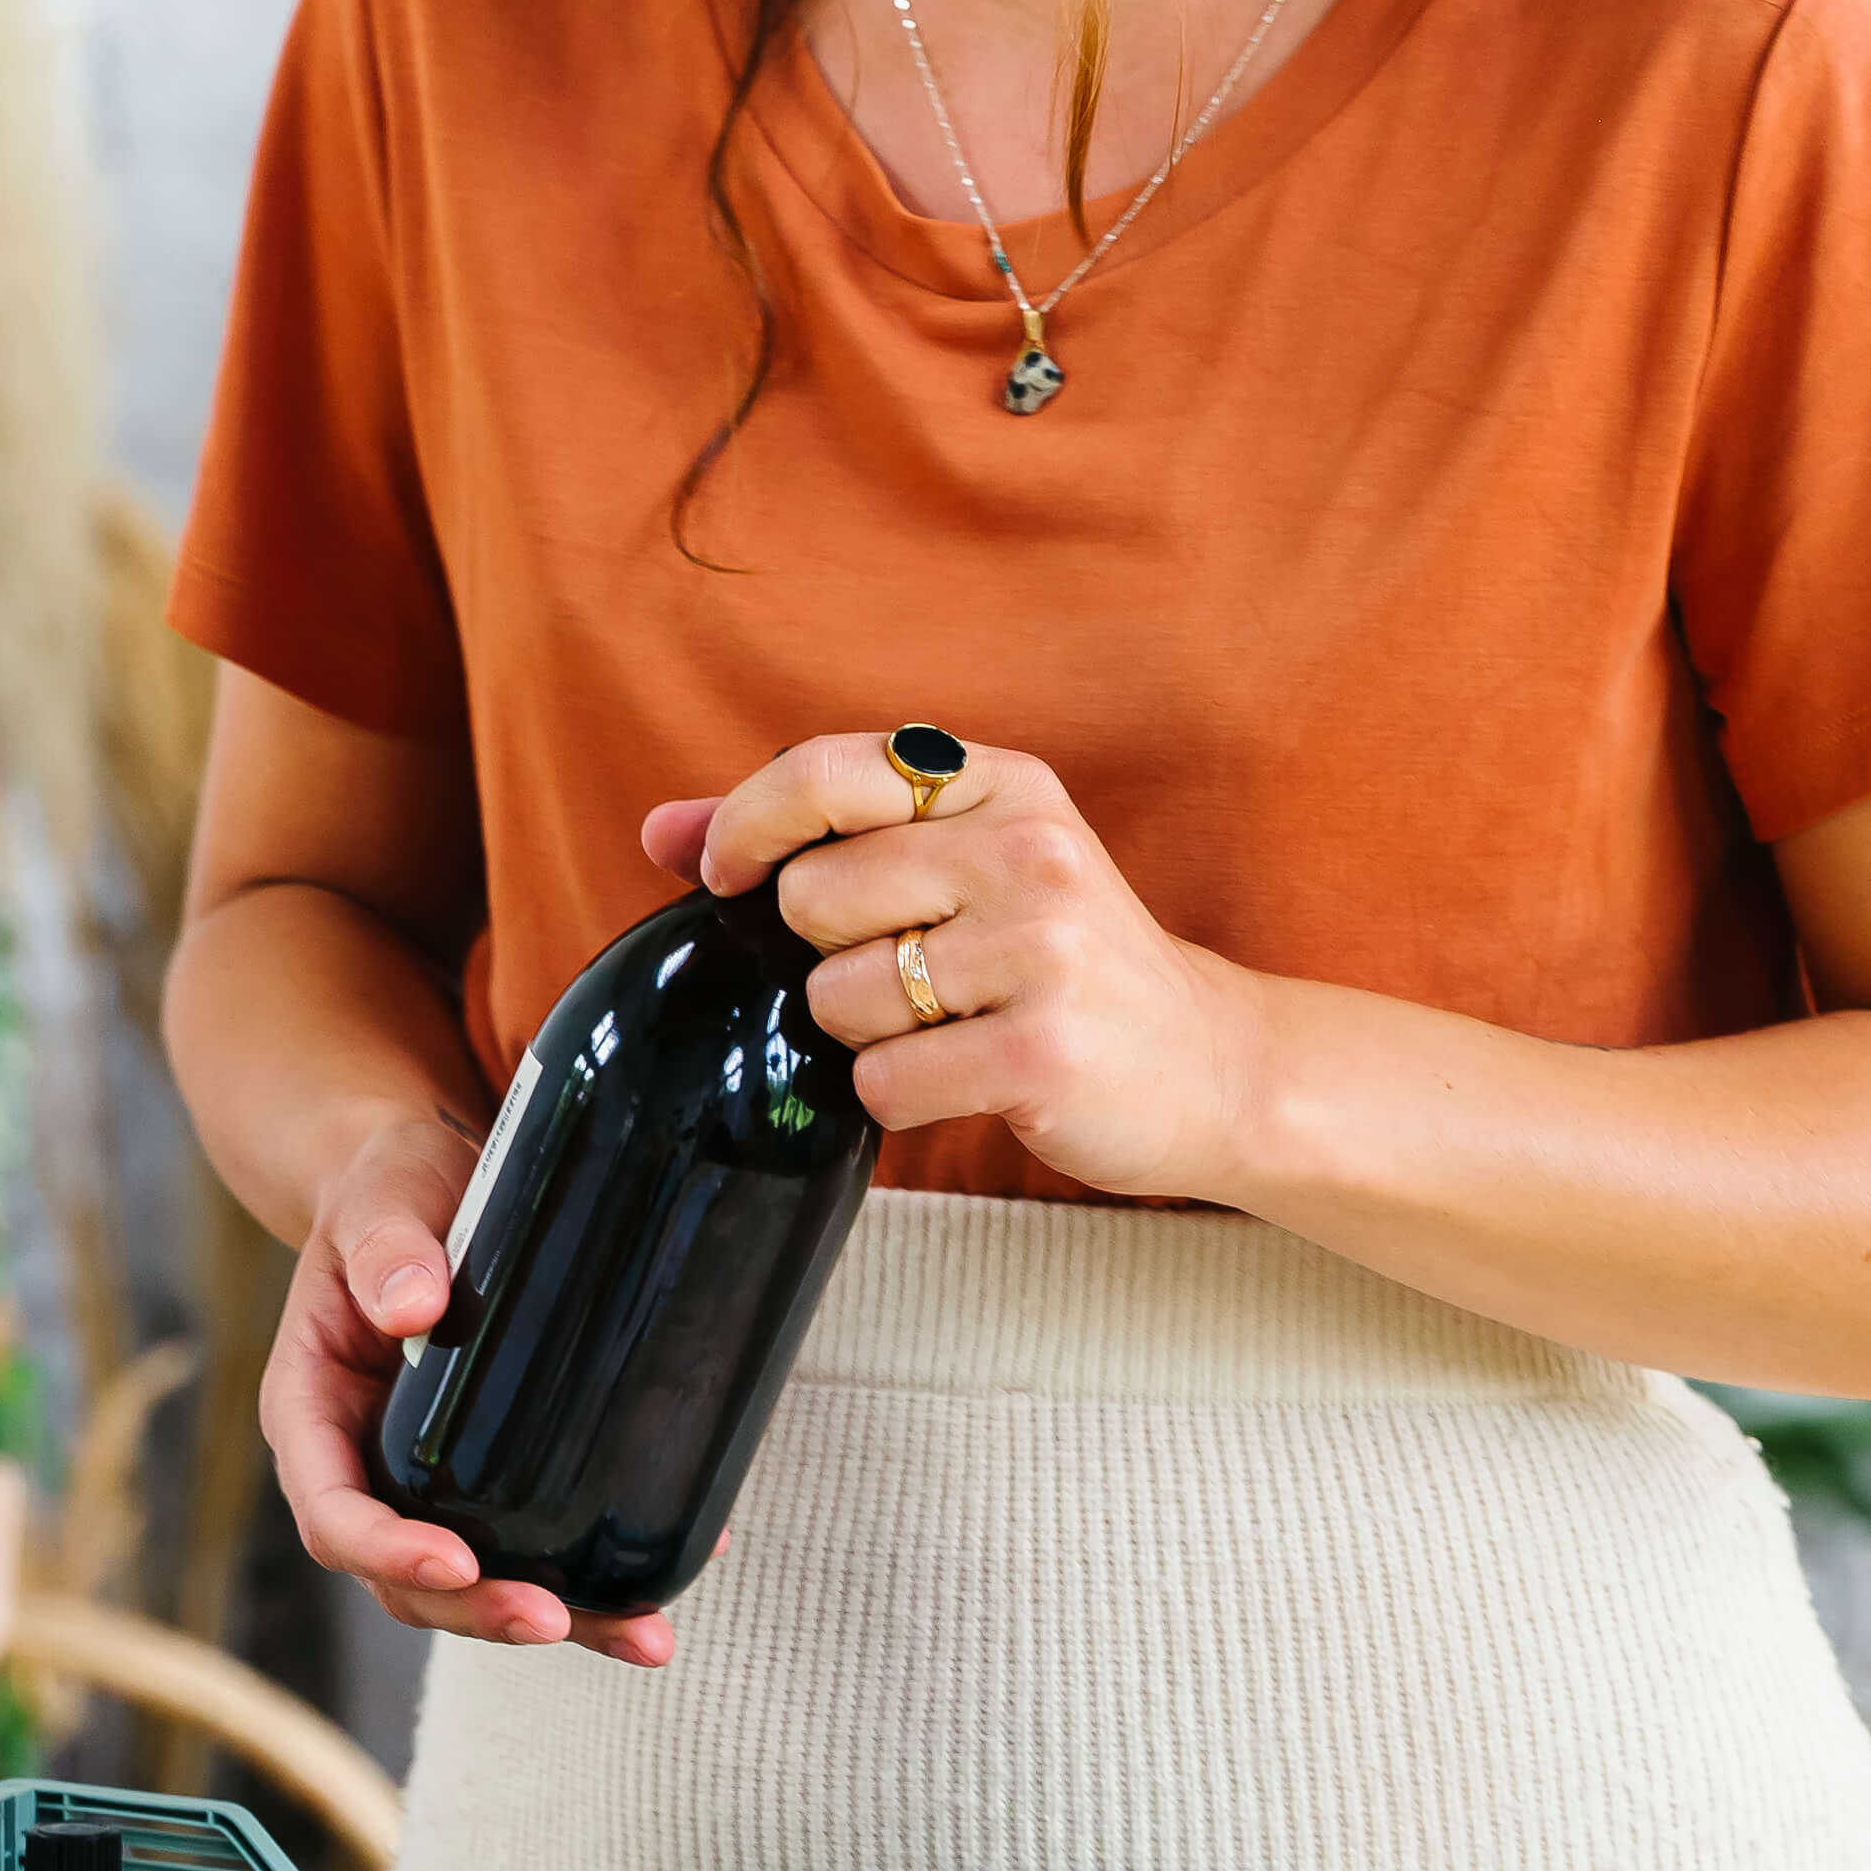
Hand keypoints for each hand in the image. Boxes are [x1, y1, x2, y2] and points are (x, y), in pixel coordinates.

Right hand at [261, 1102, 679, 1671]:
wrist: (426, 1183)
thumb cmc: (390, 1188)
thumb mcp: (382, 1198)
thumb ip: (389, 1246)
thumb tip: (415, 1307)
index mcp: (313, 1411)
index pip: (332, 1510)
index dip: (386, 1550)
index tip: (454, 1562)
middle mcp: (363, 1463)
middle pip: (402, 1574)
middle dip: (476, 1609)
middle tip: (554, 1620)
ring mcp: (426, 1481)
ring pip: (472, 1580)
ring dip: (553, 1618)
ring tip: (642, 1637)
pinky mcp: (488, 1477)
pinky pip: (528, 1542)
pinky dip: (590, 1574)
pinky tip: (663, 1578)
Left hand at [644, 734, 1264, 1200]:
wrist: (1209, 1063)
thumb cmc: (1062, 962)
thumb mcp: (963, 865)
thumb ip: (813, 837)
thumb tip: (661, 830)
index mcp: (1001, 785)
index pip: (824, 772)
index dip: (747, 825)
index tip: (727, 874)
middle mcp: (1027, 851)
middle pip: (812, 900)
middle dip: (832, 955)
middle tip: (915, 975)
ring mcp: (1040, 951)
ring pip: (837, 1000)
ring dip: (870, 1036)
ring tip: (954, 1027)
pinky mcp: (1041, 1052)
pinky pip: (881, 1084)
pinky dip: (903, 1098)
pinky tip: (971, 1079)